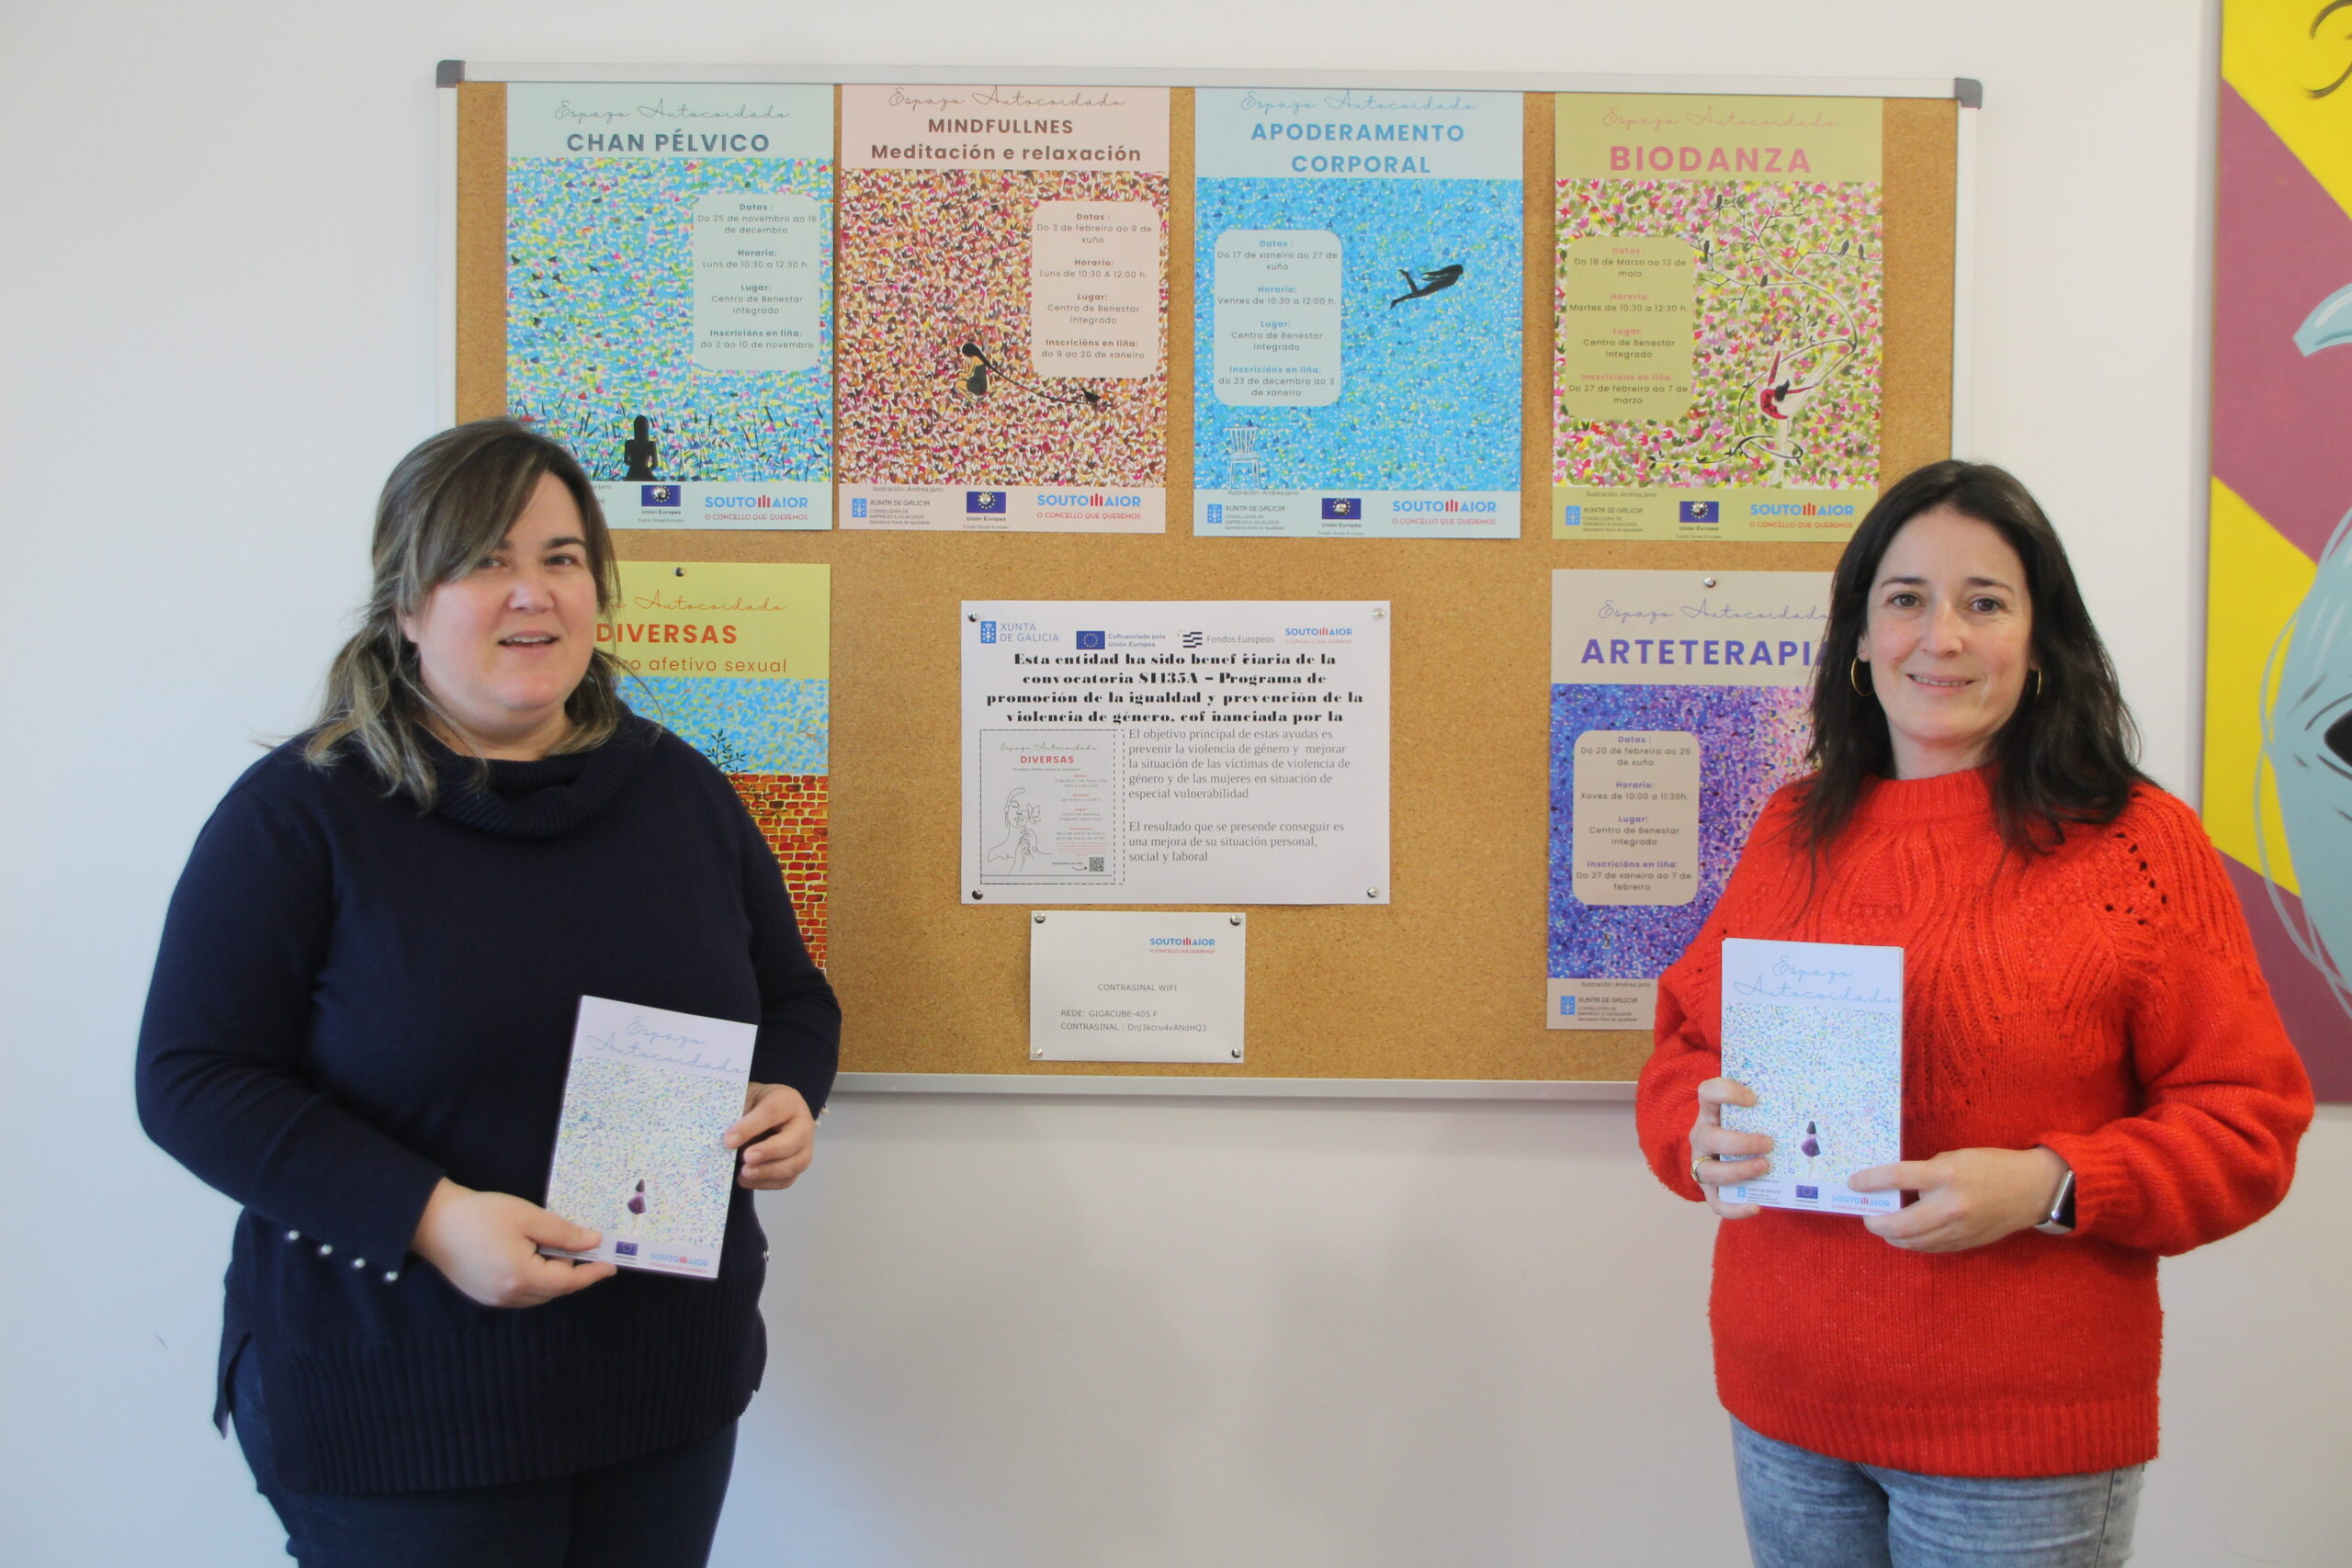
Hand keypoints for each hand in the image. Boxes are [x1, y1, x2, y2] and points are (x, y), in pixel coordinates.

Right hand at [411, 1179, 615, 1307]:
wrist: (432, 1221)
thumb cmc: (480, 1214)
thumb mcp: (528, 1216)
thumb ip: (563, 1232)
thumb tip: (592, 1242)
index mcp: (522, 1278)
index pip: (568, 1281)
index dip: (592, 1273)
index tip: (611, 1265)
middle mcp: (509, 1296)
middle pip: (553, 1290)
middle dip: (573, 1272)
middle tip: (587, 1250)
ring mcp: (493, 1299)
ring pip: (537, 1294)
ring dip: (553, 1276)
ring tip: (557, 1249)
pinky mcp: (482, 1294)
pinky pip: (519, 1293)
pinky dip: (534, 1279)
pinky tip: (533, 1257)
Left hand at [727, 1081, 814, 1190]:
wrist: (765, 1114)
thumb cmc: (753, 1105)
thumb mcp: (745, 1100)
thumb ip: (738, 1116)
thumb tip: (728, 1141)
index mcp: (788, 1101)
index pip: (772, 1112)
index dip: (750, 1127)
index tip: (729, 1141)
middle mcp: (803, 1124)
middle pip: (793, 1140)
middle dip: (768, 1152)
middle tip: (746, 1158)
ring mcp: (804, 1147)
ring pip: (795, 1164)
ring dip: (769, 1172)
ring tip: (744, 1174)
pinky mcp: (798, 1165)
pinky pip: (787, 1179)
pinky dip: (767, 1183)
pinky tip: (747, 1180)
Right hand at [1689, 1077, 1773, 1218]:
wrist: (1725, 1153)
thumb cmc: (1744, 1128)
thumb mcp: (1747, 1114)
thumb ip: (1765, 1107)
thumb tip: (1806, 1102)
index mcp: (1711, 1112)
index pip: (1707, 1092)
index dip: (1726, 1093)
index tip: (1753, 1099)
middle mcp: (1702, 1136)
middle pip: (1710, 1138)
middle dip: (1741, 1143)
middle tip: (1768, 1143)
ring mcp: (1702, 1163)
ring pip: (1710, 1172)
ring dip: (1739, 1171)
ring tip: (1765, 1167)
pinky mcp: (1708, 1189)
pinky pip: (1716, 1202)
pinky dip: (1735, 1209)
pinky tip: (1756, 1207)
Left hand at [1852, 1146, 2068, 1252]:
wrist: (2031, 1191)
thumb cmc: (1990, 1167)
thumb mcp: (1954, 1158)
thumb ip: (1925, 1173)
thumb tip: (1896, 1187)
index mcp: (1946, 1176)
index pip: (1897, 1178)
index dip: (1869, 1181)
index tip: (1854, 1183)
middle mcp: (1950, 1206)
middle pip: (1899, 1224)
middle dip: (1875, 1222)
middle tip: (1868, 1216)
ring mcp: (1958, 1229)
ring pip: (1912, 1242)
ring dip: (1892, 1236)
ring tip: (1885, 1226)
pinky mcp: (1965, 1244)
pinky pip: (1930, 1248)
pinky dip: (1914, 1242)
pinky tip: (1909, 1234)